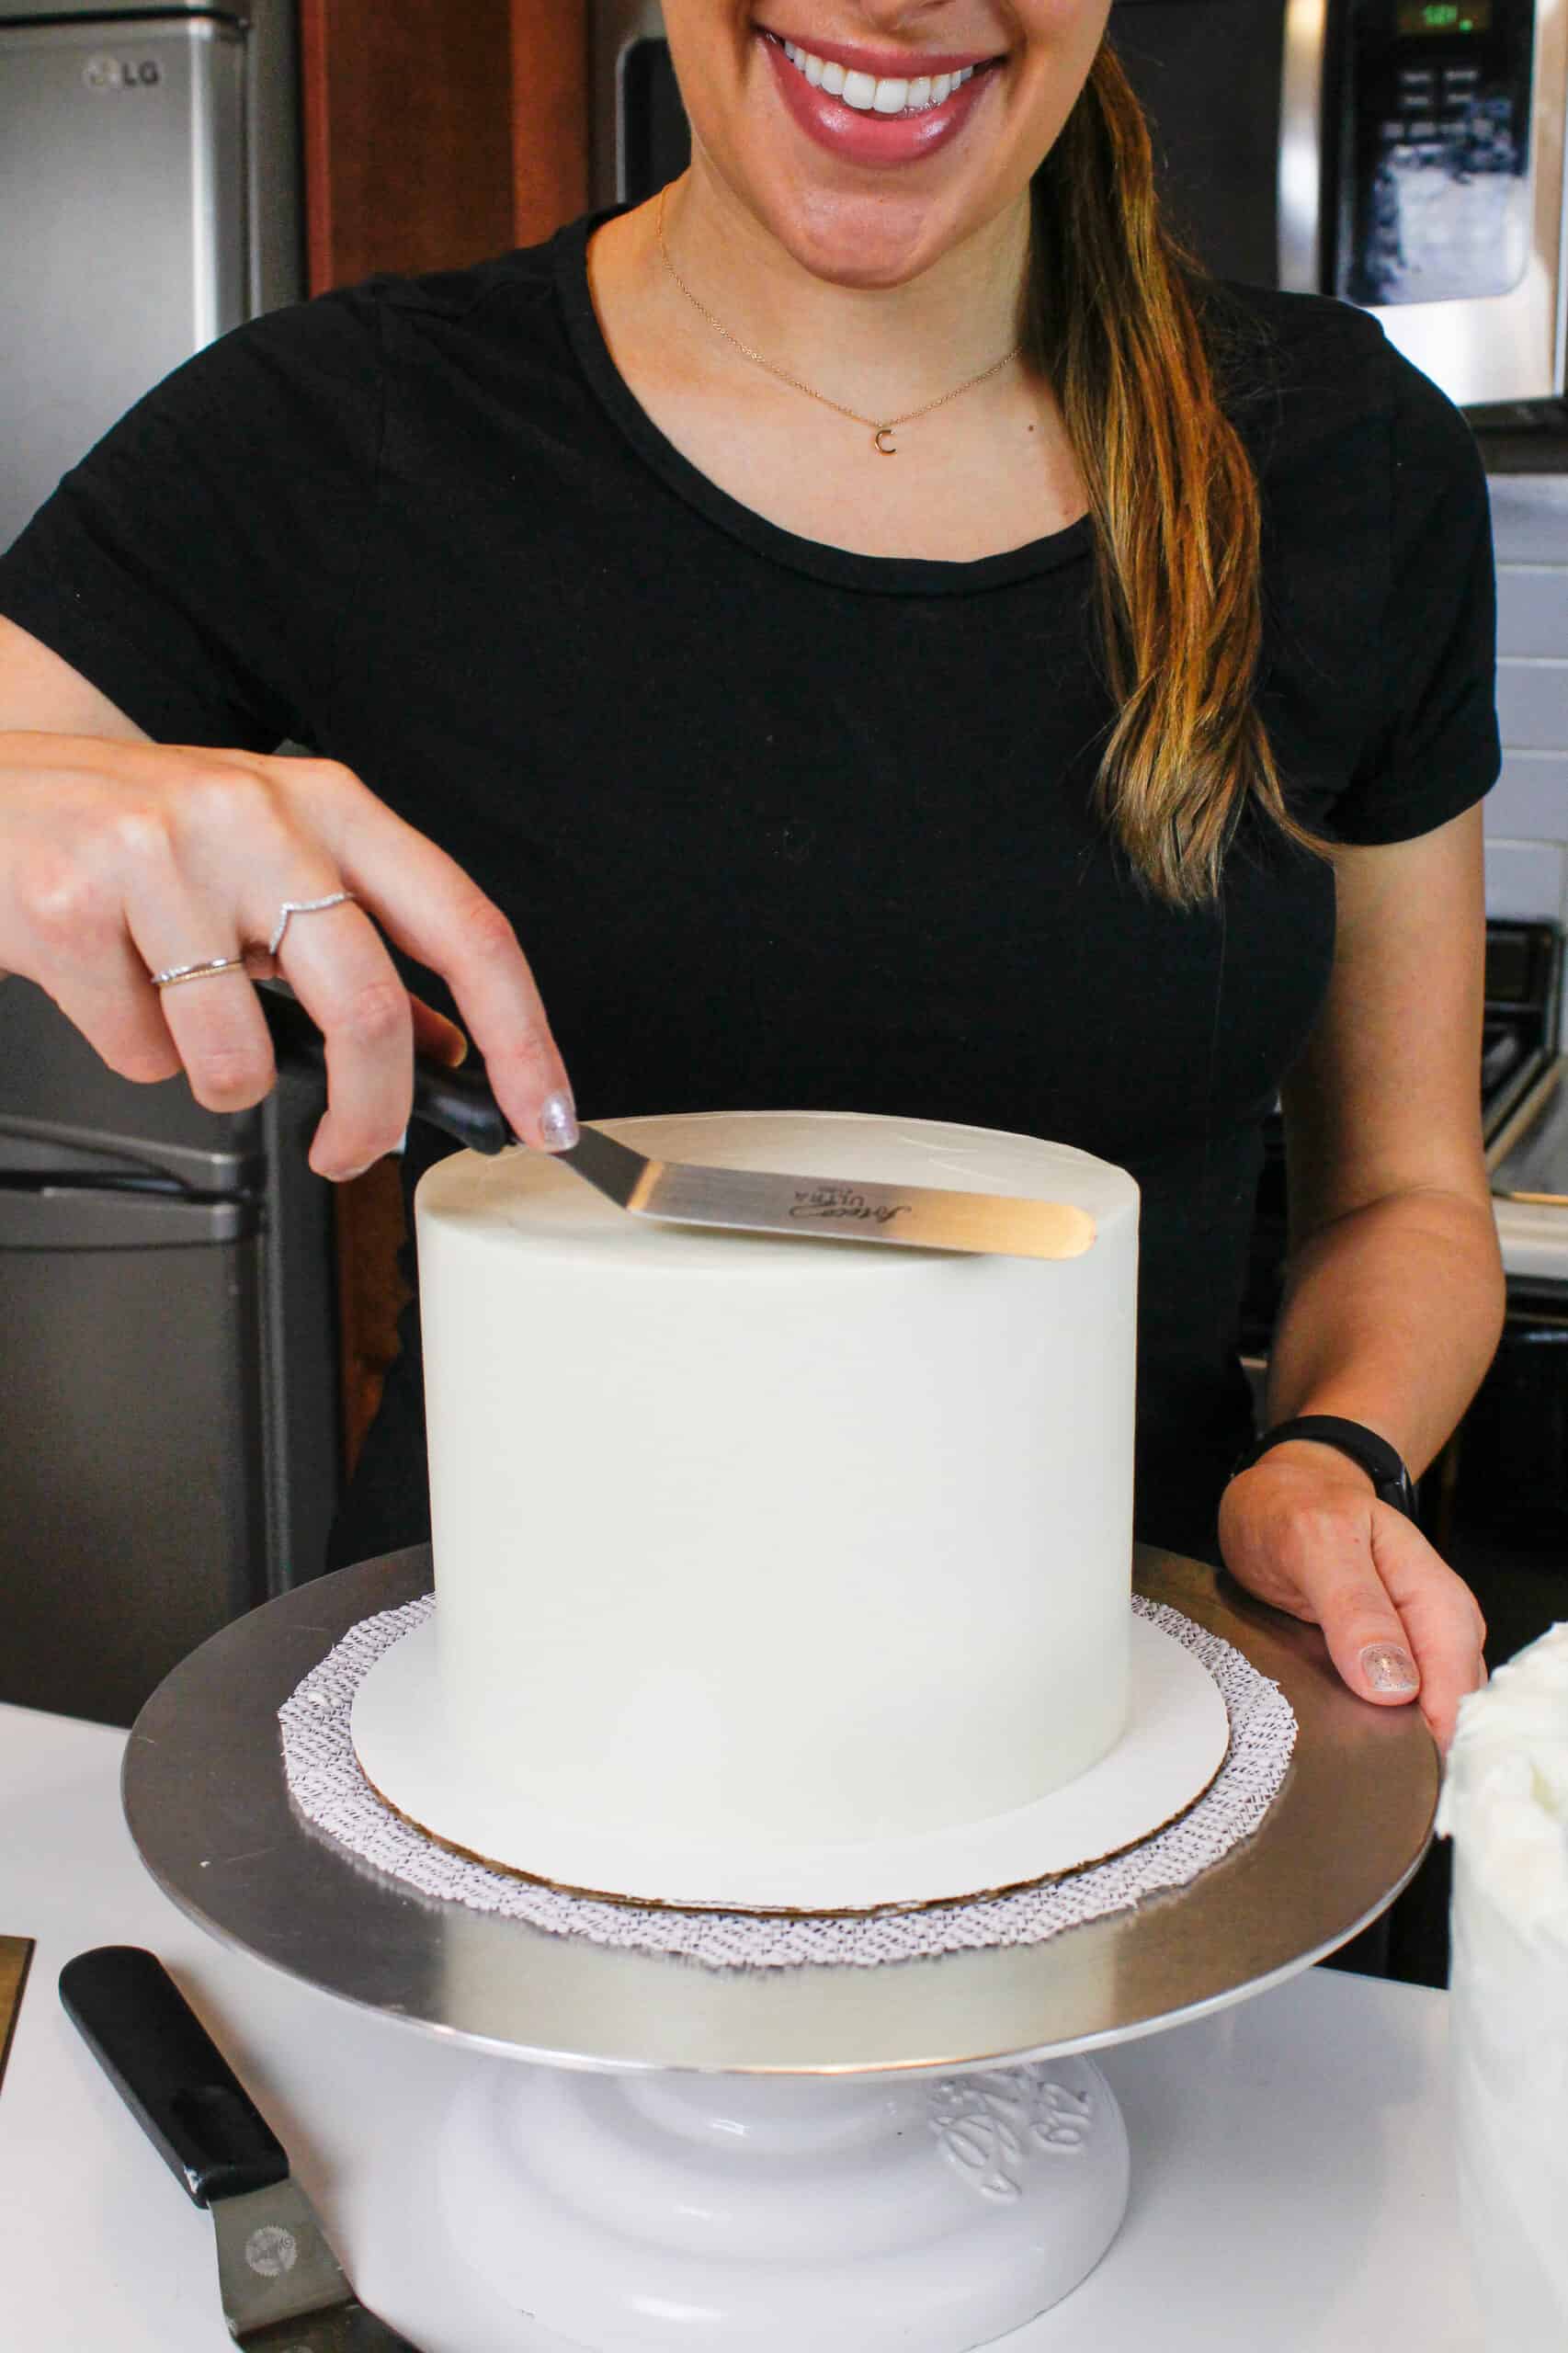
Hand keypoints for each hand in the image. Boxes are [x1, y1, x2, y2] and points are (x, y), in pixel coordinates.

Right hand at [0, 732, 575, 1175]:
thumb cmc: (138, 833)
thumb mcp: (271, 866)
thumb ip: (363, 948)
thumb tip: (453, 1047)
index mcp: (330, 805)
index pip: (467, 927)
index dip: (521, 1035)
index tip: (543, 1112)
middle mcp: (257, 815)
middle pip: (367, 1006)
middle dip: (373, 1114)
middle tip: (352, 1151)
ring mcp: (162, 853)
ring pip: (241, 1054)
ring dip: (222, 1080)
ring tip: (185, 1023)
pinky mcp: (72, 901)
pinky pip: (141, 1050)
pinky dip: (136, 1052)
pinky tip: (113, 986)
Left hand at [1217, 1440, 1486, 1751]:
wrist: (1279, 1495)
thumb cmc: (1295, 1509)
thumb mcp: (1313, 1543)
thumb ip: (1354, 1608)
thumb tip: (1395, 1686)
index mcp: (1434, 1596)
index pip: (1455, 1684)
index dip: (1431, 1733)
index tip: (1393, 1763)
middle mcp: (1435, 1628)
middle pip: (1447, 1711)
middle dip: (1411, 1746)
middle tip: (1359, 1765)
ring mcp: (1412, 1650)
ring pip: (1422, 1717)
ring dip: (1390, 1741)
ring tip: (1347, 1757)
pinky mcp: (1382, 1667)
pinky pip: (1392, 1712)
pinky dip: (1372, 1729)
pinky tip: (1347, 1742)